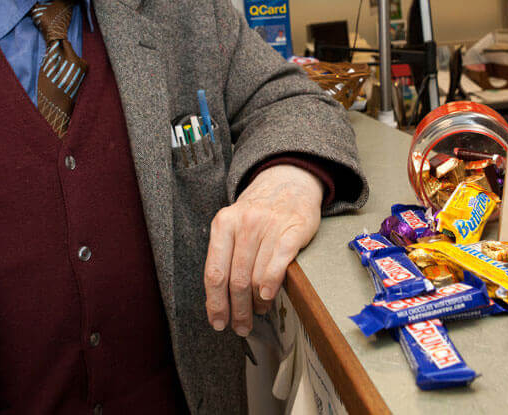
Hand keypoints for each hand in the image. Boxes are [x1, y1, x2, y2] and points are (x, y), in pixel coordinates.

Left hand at [203, 164, 323, 336]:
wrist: (288, 181)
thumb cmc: (259, 211)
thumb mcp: (233, 224)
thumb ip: (225, 254)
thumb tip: (220, 300)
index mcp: (223, 224)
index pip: (214, 273)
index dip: (215, 303)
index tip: (218, 321)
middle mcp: (243, 223)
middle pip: (235, 280)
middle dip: (237, 310)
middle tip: (240, 326)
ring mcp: (268, 226)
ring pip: (256, 277)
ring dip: (256, 303)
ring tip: (258, 310)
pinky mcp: (292, 229)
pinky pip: (278, 263)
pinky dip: (271, 284)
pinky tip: (267, 297)